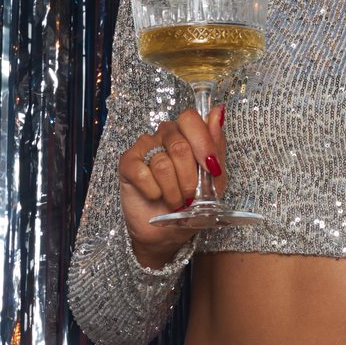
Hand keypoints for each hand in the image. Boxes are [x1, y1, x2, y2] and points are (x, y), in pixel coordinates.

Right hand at [118, 104, 225, 265]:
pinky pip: (143, 173)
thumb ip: (216, 146)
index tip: (212, 169)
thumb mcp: (215, 179)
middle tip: (190, 196)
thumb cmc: (193, 203)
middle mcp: (166, 134)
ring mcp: (145, 146)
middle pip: (180, 146)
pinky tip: (155, 196)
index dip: (203, 143)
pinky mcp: (128, 162)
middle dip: (190, 179)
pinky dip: (154, 191)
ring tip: (175, 201)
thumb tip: (217, 112)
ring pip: (163, 164)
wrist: (169, 233)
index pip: (191, 119)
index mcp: (188, 133)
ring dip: (173, 191)